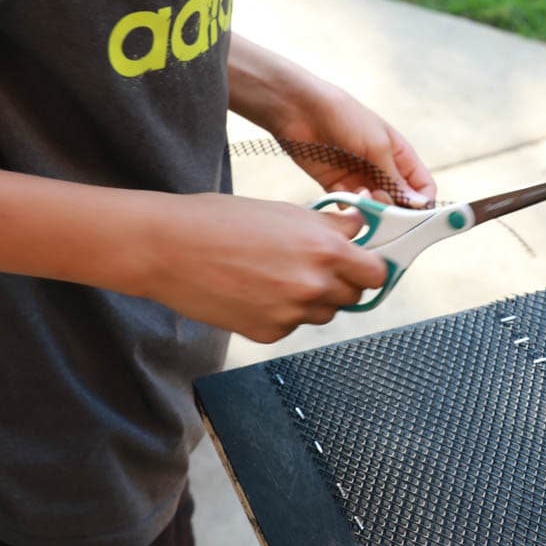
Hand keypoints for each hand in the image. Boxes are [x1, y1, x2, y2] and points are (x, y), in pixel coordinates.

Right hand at [137, 192, 388, 342]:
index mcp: (324, 248)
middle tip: (316, 267)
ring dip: (312, 299)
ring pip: (323, 313)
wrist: (169, 249)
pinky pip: (291, 325)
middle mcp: (313, 285)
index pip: (376, 272)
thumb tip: (360, 228)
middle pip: (353, 297)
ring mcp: (291, 313)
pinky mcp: (268, 333)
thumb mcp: (284, 212)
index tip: (363, 263)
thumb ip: (329, 225)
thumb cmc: (221, 220)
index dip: (371, 267)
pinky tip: (254, 290)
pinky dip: (282, 312)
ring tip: (276, 275)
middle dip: (342, 283)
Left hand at [229, 37, 436, 205]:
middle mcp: (381, 168)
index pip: (421, 186)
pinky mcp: (337, 185)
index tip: (415, 215)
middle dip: (395, 208)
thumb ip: (396, 178)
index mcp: (398, 154)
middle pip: (398, 201)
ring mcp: (359, 177)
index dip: (421, 202)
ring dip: (371, 207)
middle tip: (384, 206)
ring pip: (375, 206)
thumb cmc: (345, 117)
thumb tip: (418, 204)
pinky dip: (350, 206)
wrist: (301, 110)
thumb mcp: (377, 146)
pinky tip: (344, 194)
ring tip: (362, 195)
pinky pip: (351, 205)